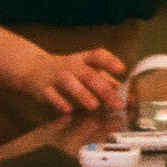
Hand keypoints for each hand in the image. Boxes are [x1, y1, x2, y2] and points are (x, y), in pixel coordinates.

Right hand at [1, 40, 126, 115]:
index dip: (110, 61)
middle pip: (89, 74)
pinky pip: (51, 95)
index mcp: (85, 60)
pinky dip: (59, 102)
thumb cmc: (69, 72)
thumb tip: (131, 99)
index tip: (122, 70)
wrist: (34, 69)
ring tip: (94, 106)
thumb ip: (109, 84)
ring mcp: (57, 76)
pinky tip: (68, 111)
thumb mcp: (88, 73)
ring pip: (69, 82)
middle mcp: (72, 66)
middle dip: (103, 89)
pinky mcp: (44, 88)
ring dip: (82, 93)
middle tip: (117, 104)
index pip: (98, 55)